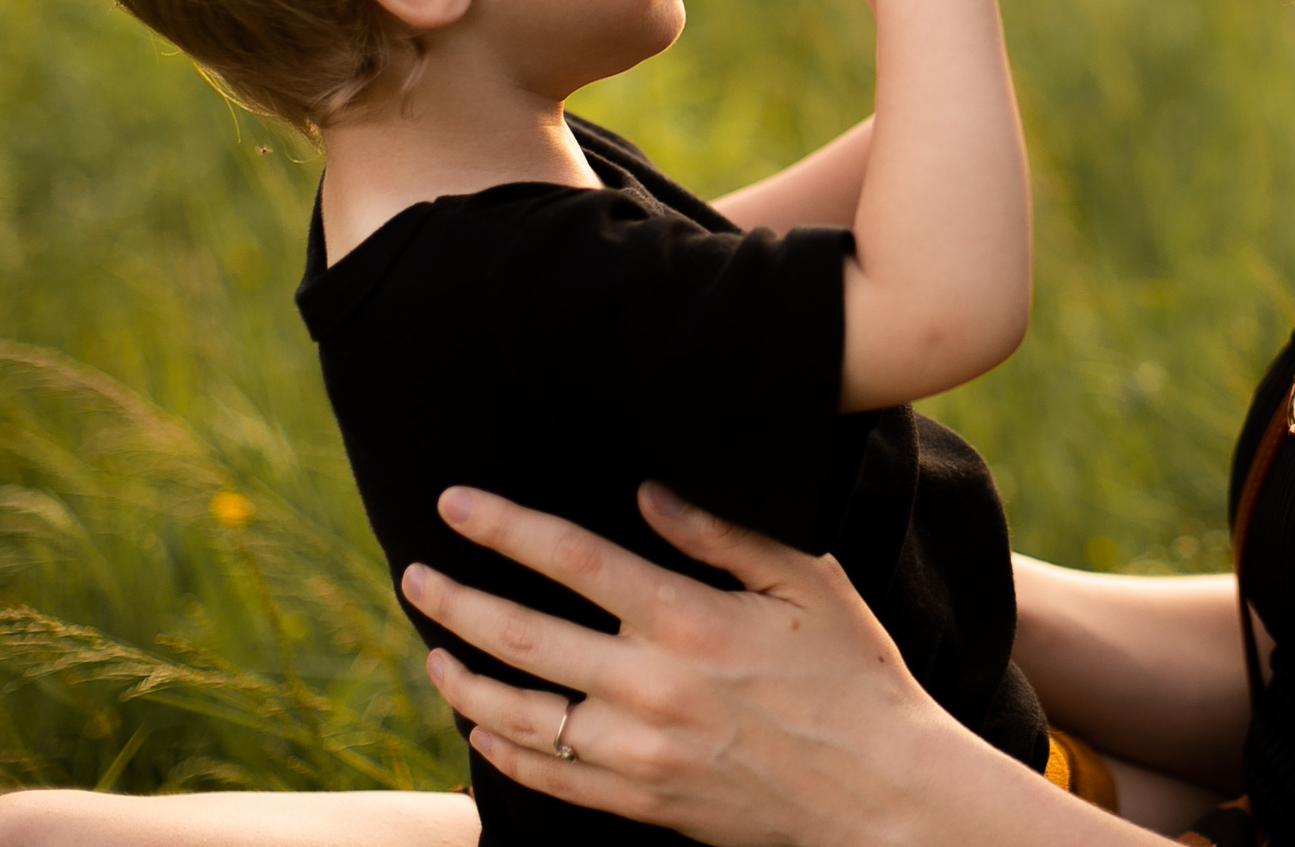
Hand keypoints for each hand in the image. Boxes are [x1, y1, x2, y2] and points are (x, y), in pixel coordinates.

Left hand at [409, 483, 968, 846]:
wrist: (882, 794)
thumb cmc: (854, 673)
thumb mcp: (808, 584)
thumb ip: (723, 533)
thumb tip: (646, 490)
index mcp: (692, 621)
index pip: (574, 560)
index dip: (506, 527)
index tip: (453, 503)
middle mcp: (653, 688)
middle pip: (524, 637)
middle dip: (456, 600)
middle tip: (413, 573)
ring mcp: (642, 755)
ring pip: (521, 716)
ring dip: (464, 678)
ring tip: (432, 650)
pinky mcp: (644, 804)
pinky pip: (551, 781)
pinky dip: (503, 752)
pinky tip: (481, 725)